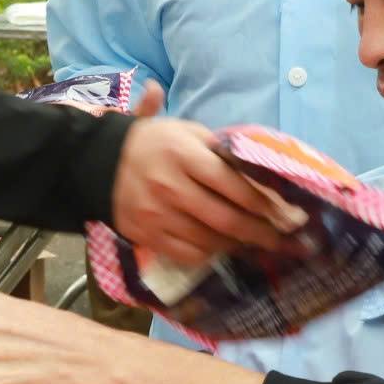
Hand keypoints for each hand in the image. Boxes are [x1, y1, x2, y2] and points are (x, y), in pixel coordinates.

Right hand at [109, 82, 305, 267]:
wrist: (95, 163)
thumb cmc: (150, 143)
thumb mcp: (182, 129)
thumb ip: (218, 143)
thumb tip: (258, 154)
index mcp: (183, 154)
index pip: (233, 183)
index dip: (264, 202)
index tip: (287, 212)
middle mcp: (171, 186)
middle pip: (226, 217)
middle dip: (261, 232)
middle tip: (285, 239)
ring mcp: (158, 215)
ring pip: (209, 240)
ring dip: (238, 245)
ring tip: (258, 245)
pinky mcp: (148, 235)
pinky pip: (187, 254)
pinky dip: (210, 254)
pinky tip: (223, 249)